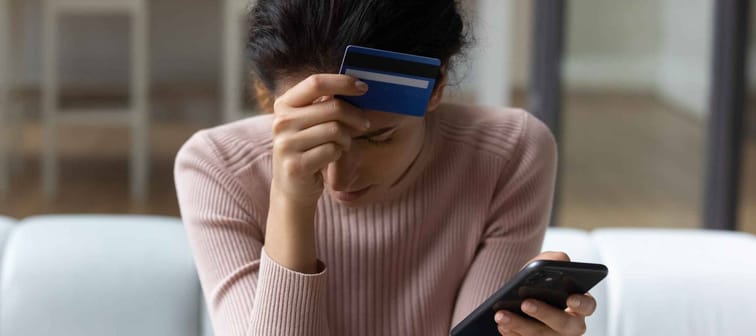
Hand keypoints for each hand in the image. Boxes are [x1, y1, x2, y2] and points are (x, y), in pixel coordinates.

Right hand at [270, 74, 369, 206]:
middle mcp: (281, 122)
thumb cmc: (307, 149)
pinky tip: (333, 156)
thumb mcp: (309, 122)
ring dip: (347, 138)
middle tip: (364, 124)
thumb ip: (324, 104)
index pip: (316, 83)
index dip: (342, 82)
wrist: (291, 188)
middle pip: (332, 107)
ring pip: (335, 130)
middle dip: (355, 115)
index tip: (363, 88)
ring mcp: (286, 144)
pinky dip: (339, 153)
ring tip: (343, 144)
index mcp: (283, 104)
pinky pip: (332, 150)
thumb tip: (356, 86)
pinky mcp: (296, 165)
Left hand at [495, 252, 596, 335]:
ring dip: (520, 325)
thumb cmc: (538, 280)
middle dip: (544, 313)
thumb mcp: (545, 265)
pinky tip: (502, 324)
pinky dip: (512, 333)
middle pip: (563, 324)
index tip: (570, 298)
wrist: (518, 295)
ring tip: (501, 314)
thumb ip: (555, 259)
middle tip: (525, 303)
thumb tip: (558, 261)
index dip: (582, 303)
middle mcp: (570, 325)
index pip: (588, 305)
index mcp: (579, 303)